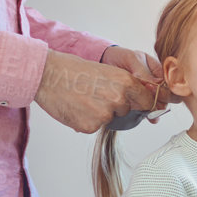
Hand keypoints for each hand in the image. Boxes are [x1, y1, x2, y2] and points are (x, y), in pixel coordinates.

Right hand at [32, 49, 160, 133]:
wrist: (47, 75)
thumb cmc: (74, 70)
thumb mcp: (107, 71)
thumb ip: (126, 86)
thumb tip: (142, 100)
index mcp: (125, 82)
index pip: (148, 101)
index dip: (144, 103)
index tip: (142, 105)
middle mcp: (118, 99)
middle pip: (128, 111)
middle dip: (116, 106)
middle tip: (96, 94)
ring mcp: (104, 114)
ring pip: (110, 119)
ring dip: (100, 113)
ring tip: (83, 98)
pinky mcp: (90, 126)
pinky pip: (94, 126)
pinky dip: (86, 120)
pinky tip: (76, 107)